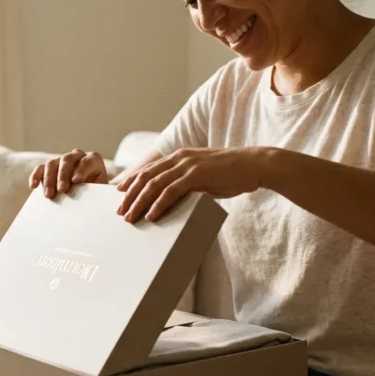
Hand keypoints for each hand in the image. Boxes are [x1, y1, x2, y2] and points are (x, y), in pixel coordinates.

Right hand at [29, 148, 108, 197]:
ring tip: (49, 195)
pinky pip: (40, 168)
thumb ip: (101, 192)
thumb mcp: (102, 192)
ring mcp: (62, 160)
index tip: (77, 181)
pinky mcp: (50, 167)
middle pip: (67, 160)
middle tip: (62, 190)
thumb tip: (99, 197)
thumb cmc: (97, 194)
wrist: (89, 196)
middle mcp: (77, 156)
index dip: (82, 169)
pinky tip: (33, 187)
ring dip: (49, 179)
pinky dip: (35, 176)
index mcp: (93, 160)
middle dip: (63, 175)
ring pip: (52, 163)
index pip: (88, 161)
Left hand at [116, 147, 268, 222]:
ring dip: (139, 203)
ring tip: (130, 218)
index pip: (149, 170)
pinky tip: (151, 216)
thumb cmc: (232, 173)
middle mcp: (179, 158)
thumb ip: (188, 183)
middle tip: (120, 213)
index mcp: (179, 157)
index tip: (120, 197)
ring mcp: (187, 166)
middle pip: (146, 178)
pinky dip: (158, 204)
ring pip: (154, 185)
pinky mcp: (197, 175)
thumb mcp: (204, 175)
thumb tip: (176, 199)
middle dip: (130, 196)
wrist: (254, 165)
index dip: (132, 183)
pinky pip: (171, 191)